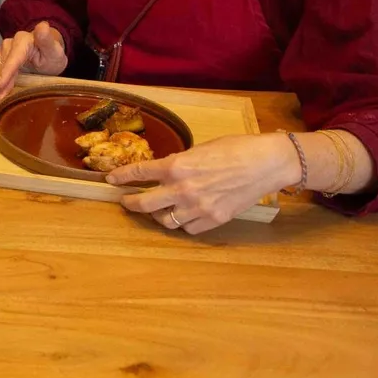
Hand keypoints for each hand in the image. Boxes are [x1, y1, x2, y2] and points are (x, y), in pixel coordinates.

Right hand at [0, 22, 67, 101]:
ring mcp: (1, 51)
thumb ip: (47, 40)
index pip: (14, 58)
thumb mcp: (54, 50)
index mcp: (23, 41)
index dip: (6, 72)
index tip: (0, 86)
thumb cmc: (51, 55)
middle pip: (0, 63)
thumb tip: (43, 26)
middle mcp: (9, 44)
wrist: (47, 54)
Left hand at [105, 133, 299, 234]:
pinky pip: (188, 229)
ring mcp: (198, 208)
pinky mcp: (214, 219)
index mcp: (176, 166)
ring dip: (157, 215)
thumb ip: (179, 162)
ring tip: (158, 210)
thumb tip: (164, 171)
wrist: (266, 163)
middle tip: (126, 201)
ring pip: (164, 221)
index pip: (138, 173)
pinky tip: (184, 216)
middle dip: (130, 203)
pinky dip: (183, 224)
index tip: (111, 180)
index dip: (121, 177)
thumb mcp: (199, 149)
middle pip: (143, 204)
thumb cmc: (235, 149)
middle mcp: (182, 189)